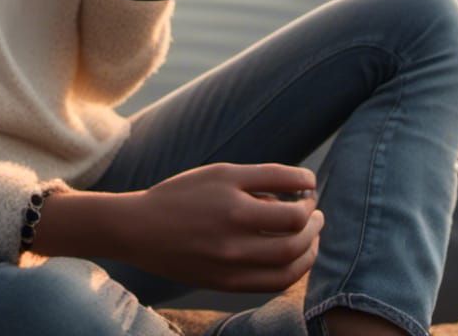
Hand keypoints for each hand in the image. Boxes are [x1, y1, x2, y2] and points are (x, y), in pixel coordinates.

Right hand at [124, 162, 321, 291]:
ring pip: (290, 262)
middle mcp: (233, 230)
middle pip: (295, 231)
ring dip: (310, 248)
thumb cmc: (182, 195)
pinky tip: (294, 257)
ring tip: (311, 236)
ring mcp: (230, 261)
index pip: (287, 192)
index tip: (309, 183)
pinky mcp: (227, 283)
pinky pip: (273, 282)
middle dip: (314, 221)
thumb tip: (300, 191)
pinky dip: (292, 270)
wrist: (141, 229)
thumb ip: (261, 180)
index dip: (307, 187)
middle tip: (316, 212)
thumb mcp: (219, 174)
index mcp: (232, 197)